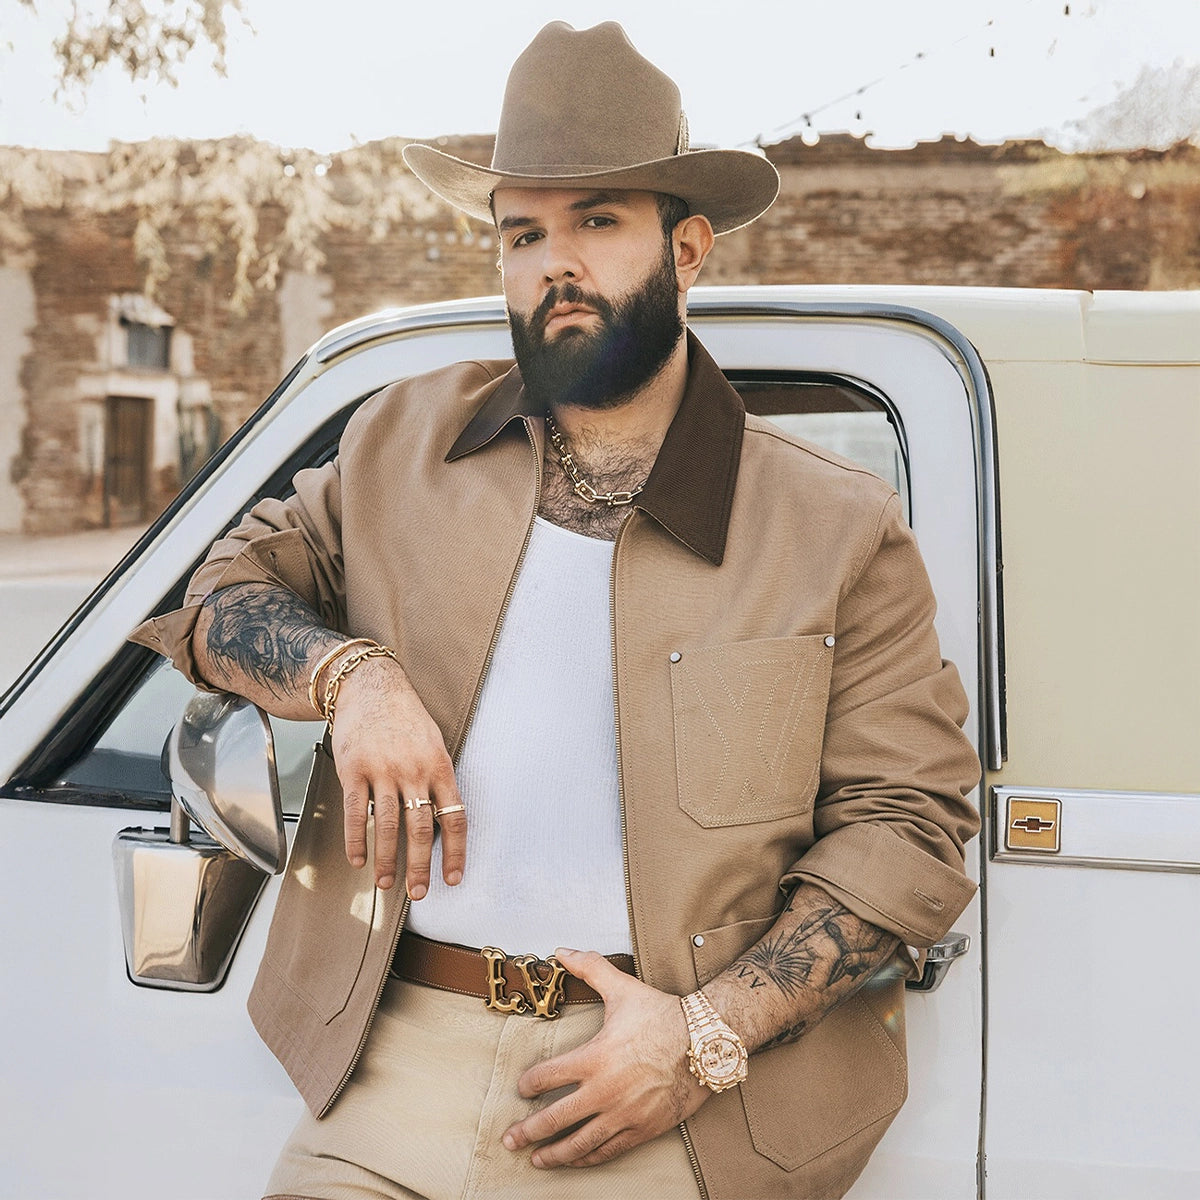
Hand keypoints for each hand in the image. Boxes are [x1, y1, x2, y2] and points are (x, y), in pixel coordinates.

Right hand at [329, 656, 464, 895]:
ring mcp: (383, 770)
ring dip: (387, 860)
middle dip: (420, 866)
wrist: (369, 686)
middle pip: (420, 829)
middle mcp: (414, 771)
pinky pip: (358, 812)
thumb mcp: (433, 743)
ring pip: (389, 825)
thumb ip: (436, 780)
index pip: (454, 817)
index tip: (453, 878)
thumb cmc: (404, 717)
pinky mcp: (354, 769)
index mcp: (439, 766)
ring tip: (386, 883)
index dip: (455, 852)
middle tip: (419, 893)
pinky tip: (358, 859)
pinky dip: (357, 839)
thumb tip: (440, 822)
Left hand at [502, 948, 709, 1168]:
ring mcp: (623, 1114)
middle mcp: (604, 1091)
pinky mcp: (643, 1129)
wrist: (704, 1042)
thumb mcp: (623, 987)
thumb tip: (561, 952)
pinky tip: (577, 1159)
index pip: (547, 1077)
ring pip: (580, 1143)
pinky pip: (608, 1151)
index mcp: (594, 1058)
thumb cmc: (663, 1015)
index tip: (521, 1089)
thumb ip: (589, 968)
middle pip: (555, 1118)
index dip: (528, 1084)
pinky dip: (588, 1158)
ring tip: (537, 1159)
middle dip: (528, 1131)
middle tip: (510, 1139)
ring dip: (554, 1153)